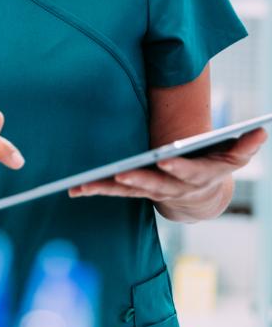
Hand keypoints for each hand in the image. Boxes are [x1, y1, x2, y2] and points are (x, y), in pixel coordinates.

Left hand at [67, 128, 267, 212]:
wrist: (199, 197)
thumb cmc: (214, 165)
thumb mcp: (233, 156)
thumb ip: (245, 144)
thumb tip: (262, 129)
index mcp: (195, 176)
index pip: (187, 172)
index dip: (177, 166)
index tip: (166, 157)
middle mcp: (172, 187)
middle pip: (153, 185)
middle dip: (138, 180)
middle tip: (122, 175)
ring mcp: (151, 191)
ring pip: (128, 192)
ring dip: (107, 189)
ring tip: (83, 185)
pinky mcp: (135, 192)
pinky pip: (114, 192)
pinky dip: (95, 190)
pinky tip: (75, 188)